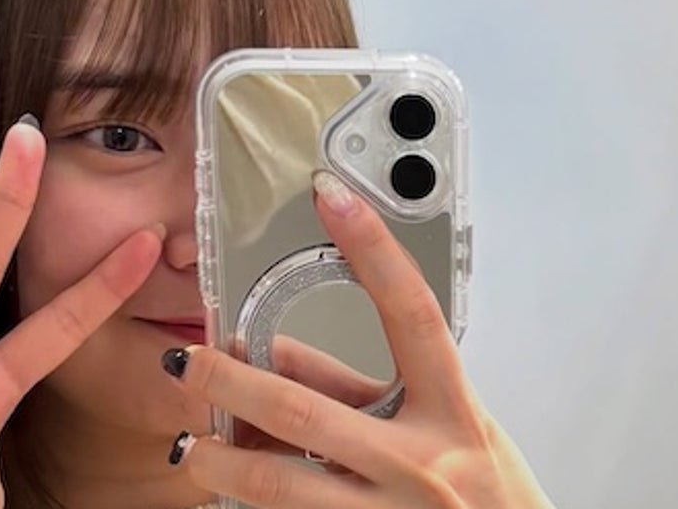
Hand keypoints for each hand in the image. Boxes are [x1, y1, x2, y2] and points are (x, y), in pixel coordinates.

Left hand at [165, 172, 553, 508]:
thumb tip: (278, 355)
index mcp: (453, 412)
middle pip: (307, 409)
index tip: (332, 198)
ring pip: (281, 485)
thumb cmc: (488, 496)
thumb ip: (358, 387)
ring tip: (193, 448)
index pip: (412, 315)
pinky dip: (253, 504)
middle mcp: (424, 462)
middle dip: (233, 382)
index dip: (373, 250)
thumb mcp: (443, 425)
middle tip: (189, 360)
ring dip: (223, 461)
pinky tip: (230, 493)